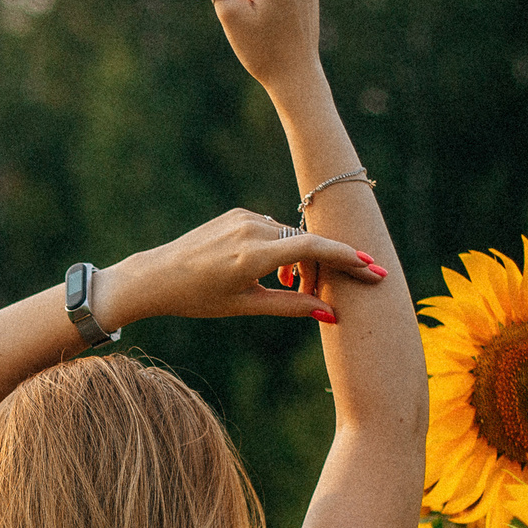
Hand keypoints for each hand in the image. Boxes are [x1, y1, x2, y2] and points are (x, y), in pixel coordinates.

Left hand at [103, 207, 385, 325]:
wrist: (156, 275)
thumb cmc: (198, 298)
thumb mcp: (246, 306)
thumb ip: (291, 307)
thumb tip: (331, 314)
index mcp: (253, 255)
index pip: (313, 248)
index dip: (346, 258)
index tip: (372, 269)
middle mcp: (251, 229)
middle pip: (307, 242)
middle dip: (329, 264)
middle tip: (346, 286)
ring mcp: (243, 218)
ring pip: (291, 235)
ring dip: (303, 258)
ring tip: (296, 285)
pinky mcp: (237, 214)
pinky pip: (274, 229)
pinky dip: (284, 248)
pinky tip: (276, 270)